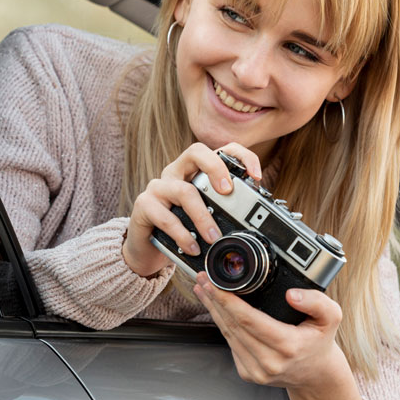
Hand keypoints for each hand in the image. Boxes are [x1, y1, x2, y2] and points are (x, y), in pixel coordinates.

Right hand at [121, 141, 263, 277]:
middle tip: (228, 192)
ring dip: (202, 216)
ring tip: (213, 237)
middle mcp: (175, 173)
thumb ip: (222, 211)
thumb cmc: (181, 230)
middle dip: (216, 168)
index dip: (240, 156)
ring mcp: (158, 187)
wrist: (148, 250)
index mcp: (193, 171)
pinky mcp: (144, 205)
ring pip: (184, 190)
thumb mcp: (204, 217)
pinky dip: (182, 234)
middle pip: (196, 152)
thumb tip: (252, 219)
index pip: (218, 150)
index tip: (255, 177)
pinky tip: (192, 247)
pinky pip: (165, 217)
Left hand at [192, 273, 345, 389]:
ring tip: (204, 289)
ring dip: (213, 310)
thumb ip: (317, 302)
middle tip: (204, 279)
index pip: (248, 319)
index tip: (214, 283)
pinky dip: (221, 324)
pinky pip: (230, 343)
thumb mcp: (330, 317)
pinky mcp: (247, 374)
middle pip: (232, 325)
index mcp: (287, 346)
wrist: (315, 374)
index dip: (227, 300)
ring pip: (227, 334)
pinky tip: (216, 308)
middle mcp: (269, 362)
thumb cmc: (319, 342)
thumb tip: (292, 294)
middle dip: (215, 300)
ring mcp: (256, 371)